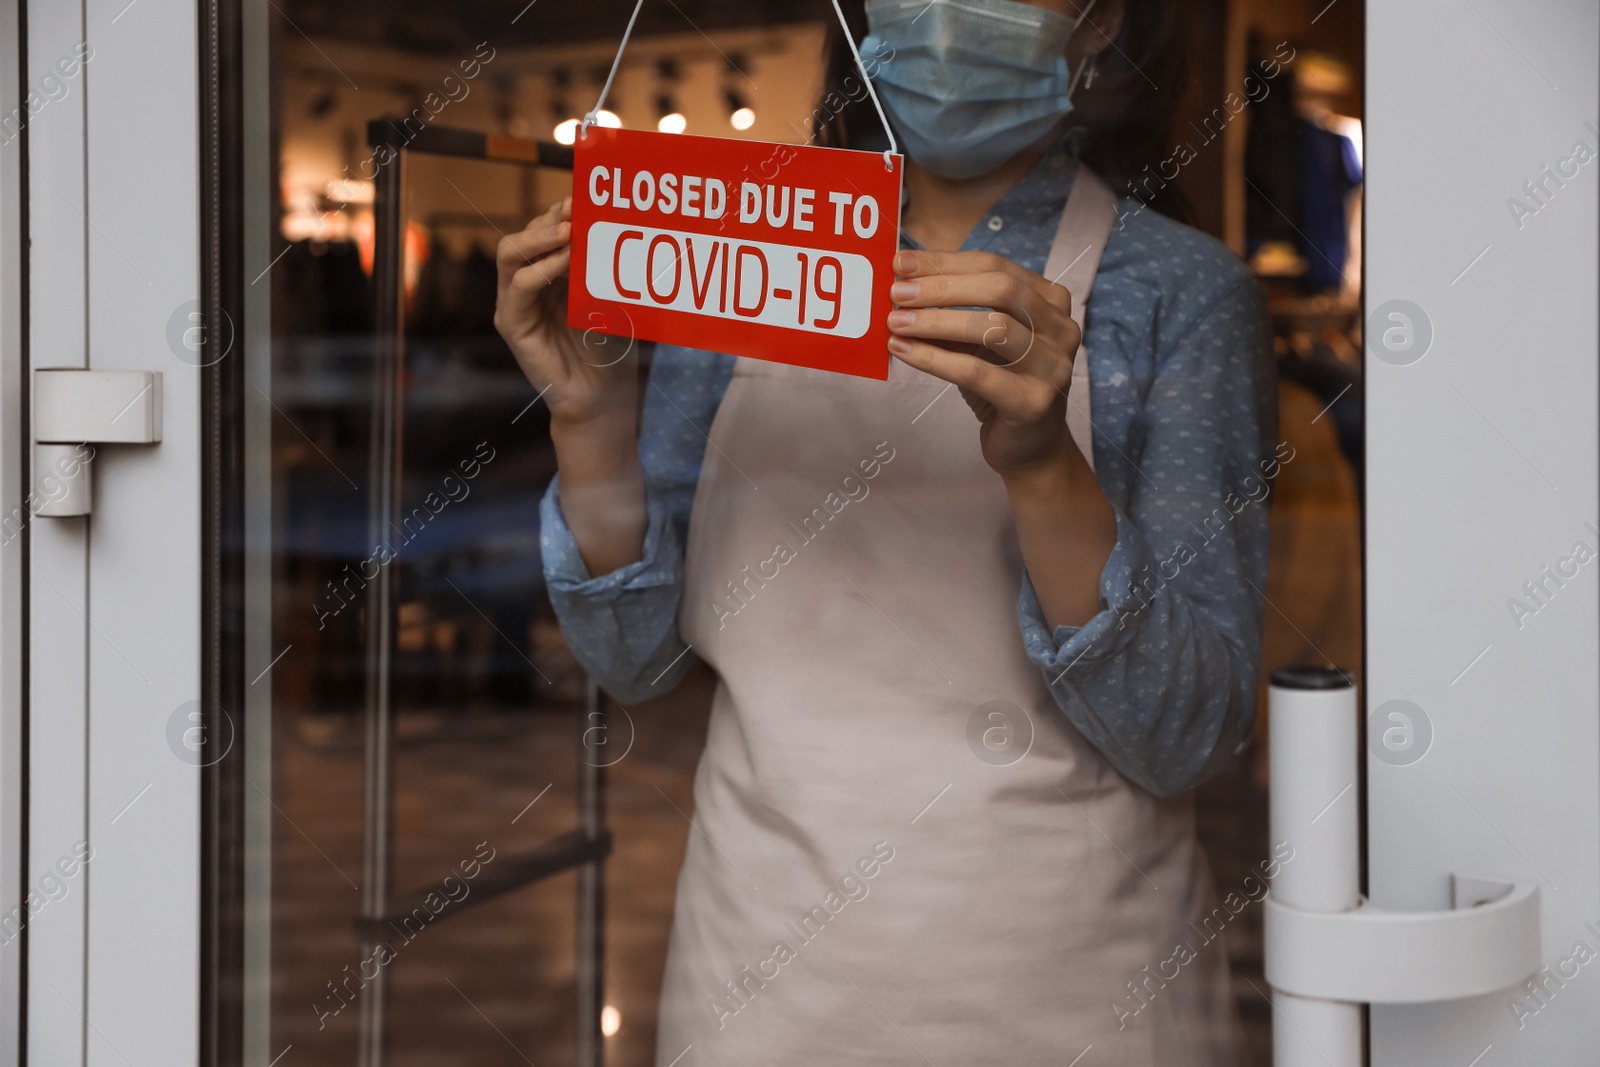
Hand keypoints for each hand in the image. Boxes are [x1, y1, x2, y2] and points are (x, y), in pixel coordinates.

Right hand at [494, 196, 637, 432]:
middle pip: (523, 236)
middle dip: (548, 219)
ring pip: (510, 254)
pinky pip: (519, 287)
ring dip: (539, 237)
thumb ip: (604, 265)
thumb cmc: (611, 349)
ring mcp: (515, 305)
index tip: (586, 198)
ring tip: (569, 230)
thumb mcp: (611, 297)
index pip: (543, 231)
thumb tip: (614, 223)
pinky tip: (565, 259)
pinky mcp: (513, 326)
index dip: (560, 212)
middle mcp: (526, 286)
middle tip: (576, 209)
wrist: (604, 398)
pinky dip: (540, 268)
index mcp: (547, 275)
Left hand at [885, 250, 1082, 478]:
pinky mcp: (1033, 402)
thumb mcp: (978, 342)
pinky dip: (934, 359)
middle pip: (1000, 289)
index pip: (995, 266)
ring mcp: (1053, 366)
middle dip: (942, 287)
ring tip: (895, 322)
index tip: (903, 263)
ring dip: (936, 321)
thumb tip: (902, 283)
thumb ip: (953, 312)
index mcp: (1050, 301)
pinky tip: (903, 351)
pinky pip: (976, 372)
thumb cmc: (1000, 385)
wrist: (1029, 448)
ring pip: (992, 328)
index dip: (947, 262)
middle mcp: (1061, 328)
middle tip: (897, 293)